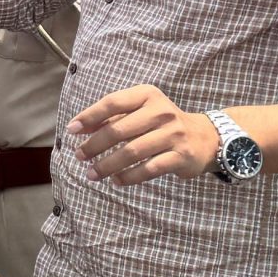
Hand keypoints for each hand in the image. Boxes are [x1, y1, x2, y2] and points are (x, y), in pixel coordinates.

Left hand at [69, 86, 221, 182]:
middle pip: (118, 130)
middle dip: (94, 145)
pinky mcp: (180, 156)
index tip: (71, 129)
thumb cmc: (163, 124)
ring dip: (107, 165)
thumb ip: (114, 118)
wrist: (206, 138)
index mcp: (148, 95)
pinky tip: (115, 181)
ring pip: (132, 152)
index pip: (112, 103)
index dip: (89, 116)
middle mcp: (161, 112)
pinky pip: (148, 169)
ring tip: (92, 174)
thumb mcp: (142, 111)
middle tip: (79, 156)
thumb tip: (79, 128)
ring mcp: (173, 134)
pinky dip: (128, 177)